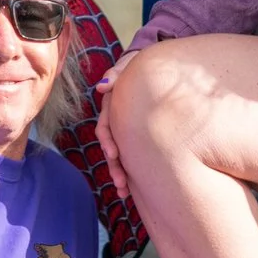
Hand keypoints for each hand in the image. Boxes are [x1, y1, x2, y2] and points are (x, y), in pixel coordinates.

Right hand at [91, 47, 142, 203]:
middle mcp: (116, 120)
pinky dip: (131, 172)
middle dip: (114, 166)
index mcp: (112, 105)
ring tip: (124, 193)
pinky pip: (131, 155)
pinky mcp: (135, 135)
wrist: (155, 69)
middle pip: (111, 146)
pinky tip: (131, 189)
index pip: (105, 126)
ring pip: (119, 155)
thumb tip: (102, 87)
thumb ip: (117, 73)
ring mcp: (125, 129)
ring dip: (120, 173)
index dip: (108, 141)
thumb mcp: (130, 65)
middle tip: (120, 183)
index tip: (113, 154)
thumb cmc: (141, 66)